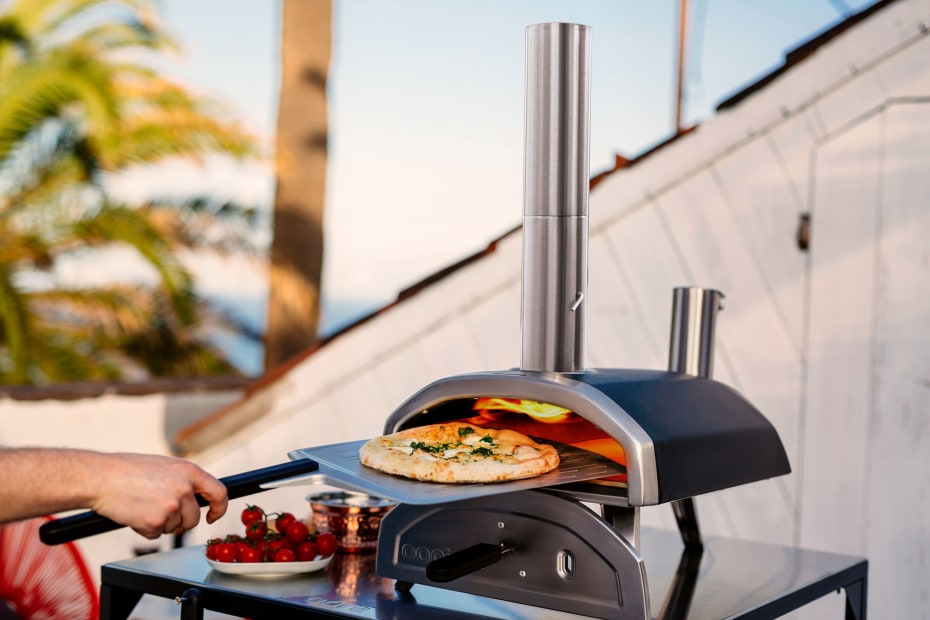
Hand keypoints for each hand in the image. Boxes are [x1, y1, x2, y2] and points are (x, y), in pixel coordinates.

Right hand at [91, 453, 227, 538]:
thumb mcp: (166, 466)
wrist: (101, 477)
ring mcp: (171, 506)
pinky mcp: (156, 521)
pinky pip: (156, 534)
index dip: (219, 508)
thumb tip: (196, 496)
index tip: (213, 515)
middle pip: (193, 518)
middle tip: (158, 509)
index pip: (219, 492)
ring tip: (142, 505)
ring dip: (160, 523)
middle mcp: (184, 488)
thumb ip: (184, 480)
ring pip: (174, 527)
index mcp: (190, 471)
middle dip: (179, 520)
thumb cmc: (128, 470)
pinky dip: (145, 529)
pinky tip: (134, 513)